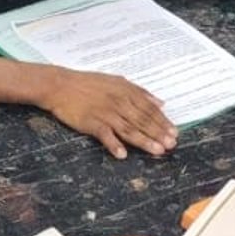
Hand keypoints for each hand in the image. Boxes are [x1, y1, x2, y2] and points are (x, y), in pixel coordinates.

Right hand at [39, 68, 175, 158]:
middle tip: (171, 145)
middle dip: (158, 133)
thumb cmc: (88, 83)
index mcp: (126, 92)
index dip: (162, 121)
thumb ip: (139, 92)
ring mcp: (105, 113)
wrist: (60, 85)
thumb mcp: (116, 81)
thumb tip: (161, 103)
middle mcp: (118, 102)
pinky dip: (113, 144)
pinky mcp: (90, 122)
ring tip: (156, 151)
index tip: (174, 132)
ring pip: (128, 129)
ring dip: (143, 141)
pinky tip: (122, 154)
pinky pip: (104, 135)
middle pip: (142, 120)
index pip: (149, 108)